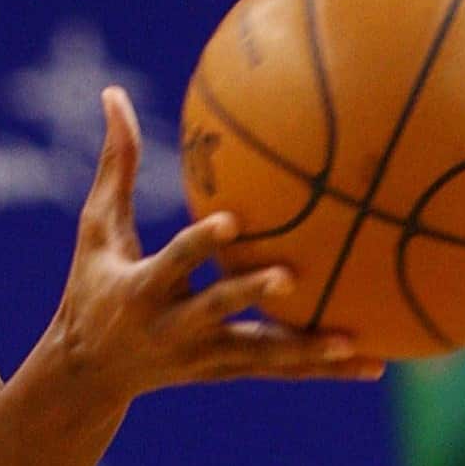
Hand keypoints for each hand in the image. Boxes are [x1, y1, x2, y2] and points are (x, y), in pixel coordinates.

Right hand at [48, 88, 384, 399]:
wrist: (90, 372)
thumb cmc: (93, 284)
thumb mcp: (97, 230)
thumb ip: (115, 167)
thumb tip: (114, 93)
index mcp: (141, 289)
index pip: (173, 263)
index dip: (199, 244)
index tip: (230, 221)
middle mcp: (172, 328)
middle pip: (216, 310)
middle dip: (248, 295)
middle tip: (290, 277)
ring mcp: (202, 356)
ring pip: (259, 353)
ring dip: (305, 351)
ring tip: (353, 342)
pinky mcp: (224, 372)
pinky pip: (279, 369)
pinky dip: (323, 367)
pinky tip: (375, 364)